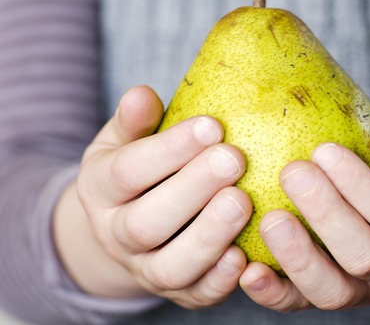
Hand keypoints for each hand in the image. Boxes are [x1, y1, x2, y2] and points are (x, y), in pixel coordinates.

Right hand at [53, 86, 251, 307]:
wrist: (127, 226)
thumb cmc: (139, 170)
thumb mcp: (125, 141)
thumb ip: (134, 121)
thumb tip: (142, 94)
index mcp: (102, 189)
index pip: (128, 171)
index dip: (170, 149)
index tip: (213, 125)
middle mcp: (116, 236)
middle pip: (146, 223)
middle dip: (192, 189)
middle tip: (234, 159)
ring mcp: (146, 270)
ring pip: (170, 267)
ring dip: (209, 237)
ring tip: (243, 202)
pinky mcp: (179, 294)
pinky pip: (196, 296)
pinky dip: (219, 282)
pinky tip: (245, 258)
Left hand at [238, 118, 369, 310]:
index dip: (360, 187)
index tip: (324, 149)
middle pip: (365, 256)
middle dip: (327, 216)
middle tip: (292, 172)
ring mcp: (364, 290)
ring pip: (334, 291)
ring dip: (299, 258)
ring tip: (271, 219)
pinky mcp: (330, 295)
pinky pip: (300, 304)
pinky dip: (273, 292)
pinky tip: (247, 268)